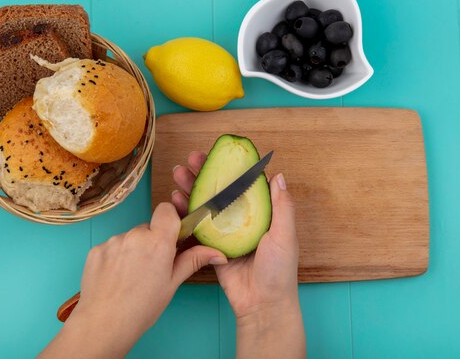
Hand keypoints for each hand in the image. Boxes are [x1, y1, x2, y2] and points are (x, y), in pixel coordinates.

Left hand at [39, 203, 226, 358]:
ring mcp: (113, 241)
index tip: (171, 236)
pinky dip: (116, 257)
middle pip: (148, 227)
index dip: (170, 220)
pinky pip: (112, 246)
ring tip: (132, 276)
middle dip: (152, 241)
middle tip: (152, 266)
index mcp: (158, 242)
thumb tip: (218, 254)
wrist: (104, 325)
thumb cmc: (142, 308)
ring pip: (130, 238)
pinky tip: (116, 278)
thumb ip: (193, 260)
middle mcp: (135, 235)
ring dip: (134, 249)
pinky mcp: (96, 249)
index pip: (166, 210)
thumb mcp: (172, 283)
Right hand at [173, 151, 304, 358]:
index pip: (242, 184)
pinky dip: (185, 213)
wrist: (262, 304)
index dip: (228, 168)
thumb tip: (278, 174)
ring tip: (178, 174)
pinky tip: (175, 201)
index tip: (216, 154)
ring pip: (205, 205)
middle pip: (219, 191)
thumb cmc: (279, 271)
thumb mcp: (284, 235)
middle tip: (190, 159)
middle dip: (204, 174)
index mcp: (260, 214)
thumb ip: (281, 206)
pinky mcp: (211, 247)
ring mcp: (224, 233)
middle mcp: (241, 220)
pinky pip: (196, 227)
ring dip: (191, 189)